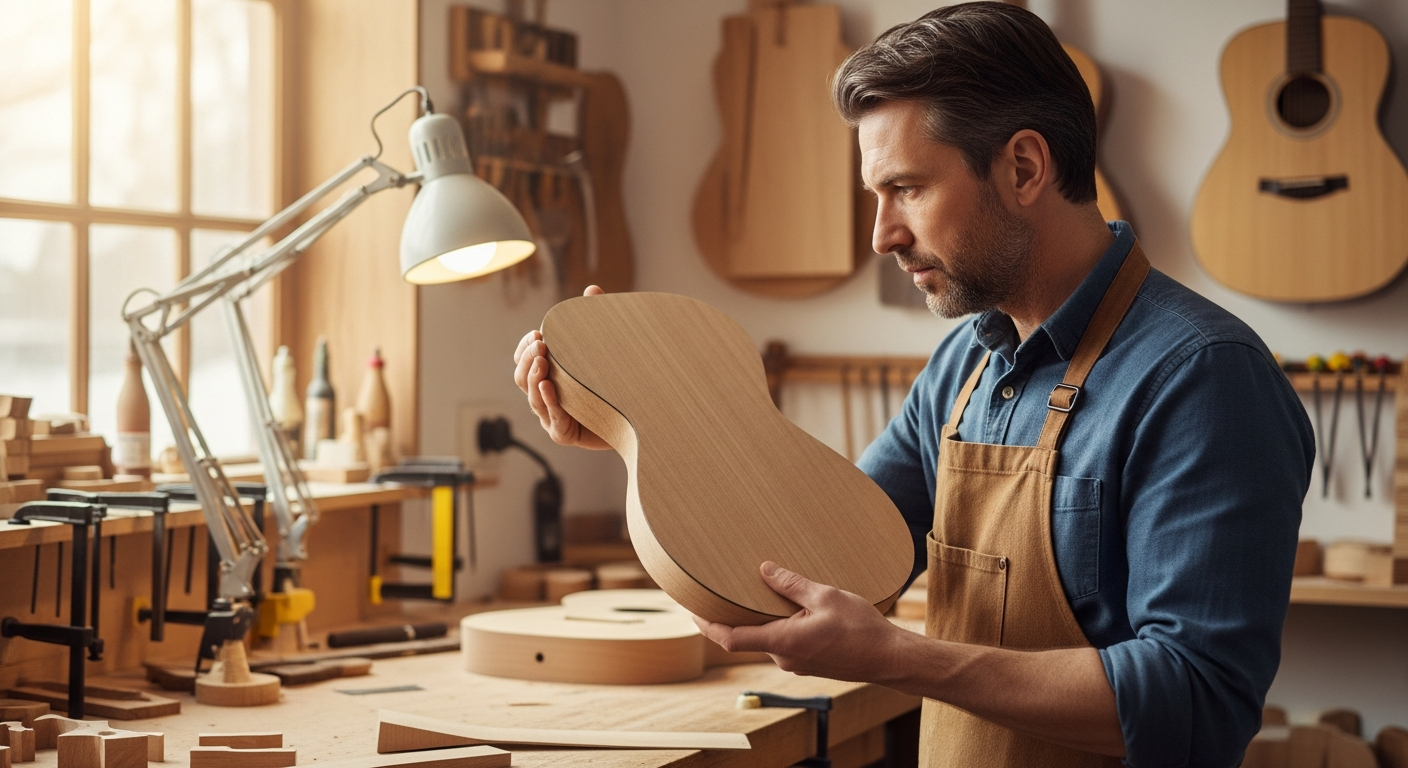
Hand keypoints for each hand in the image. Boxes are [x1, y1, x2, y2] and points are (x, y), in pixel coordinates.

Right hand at [512, 285, 610, 449]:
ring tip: (542, 361)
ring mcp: (552, 417)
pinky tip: (548, 387)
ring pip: (533, 397)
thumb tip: (592, 289)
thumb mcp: (606, 349)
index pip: (524, 360)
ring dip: (534, 377)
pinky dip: (549, 401)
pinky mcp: (564, 433)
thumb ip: (597, 321)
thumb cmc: (616, 383)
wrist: (639, 418)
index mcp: (549, 376)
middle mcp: (546, 396)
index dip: (524, 348)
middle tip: (540, 345)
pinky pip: (552, 418)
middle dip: (527, 359)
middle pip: (522, 377)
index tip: (537, 335)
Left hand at [693, 561, 904, 683]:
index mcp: (782, 642)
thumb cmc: (862, 629)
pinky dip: (776, 626)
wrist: (890, 658)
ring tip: (756, 592)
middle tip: (719, 590)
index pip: (730, 638)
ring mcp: (796, 663)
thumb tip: (764, 570)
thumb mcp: (825, 597)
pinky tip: (786, 608)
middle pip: (746, 637)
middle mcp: (784, 658)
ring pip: (766, 639)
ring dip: (759, 619)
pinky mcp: (808, 663)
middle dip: (733, 615)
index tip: (692, 611)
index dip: (707, 625)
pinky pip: (783, 643)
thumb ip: (791, 584)